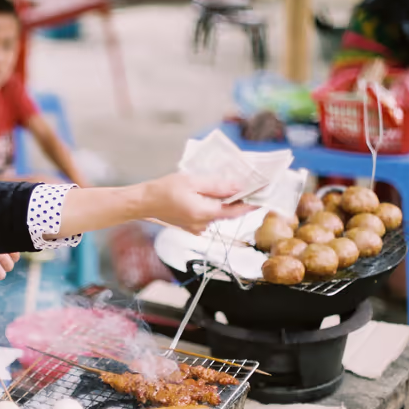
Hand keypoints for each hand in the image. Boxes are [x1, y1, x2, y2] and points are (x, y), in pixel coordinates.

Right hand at [140, 173, 254, 233]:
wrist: (143, 202)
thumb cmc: (164, 189)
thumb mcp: (192, 181)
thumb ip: (217, 186)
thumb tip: (238, 187)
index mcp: (205, 213)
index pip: (236, 210)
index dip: (252, 203)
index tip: (265, 195)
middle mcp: (203, 224)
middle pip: (229, 213)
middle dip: (240, 201)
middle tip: (251, 187)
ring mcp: (197, 228)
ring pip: (218, 214)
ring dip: (225, 203)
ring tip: (230, 187)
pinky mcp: (191, 227)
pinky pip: (208, 217)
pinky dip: (213, 207)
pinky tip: (210, 195)